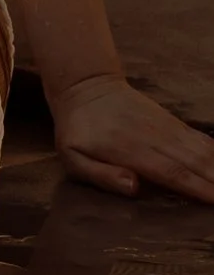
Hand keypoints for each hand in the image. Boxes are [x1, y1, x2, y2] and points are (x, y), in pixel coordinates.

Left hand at [51, 71, 213, 204]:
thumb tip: (135, 187)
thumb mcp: (73, 155)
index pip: (172, 172)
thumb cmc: (77, 129)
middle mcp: (155, 138)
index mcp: (132, 150)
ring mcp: (165, 128)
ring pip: (200, 149)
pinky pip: (198, 138)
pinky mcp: (170, 122)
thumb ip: (101, 174)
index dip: (197, 188)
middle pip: (194, 162)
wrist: (86, 86)